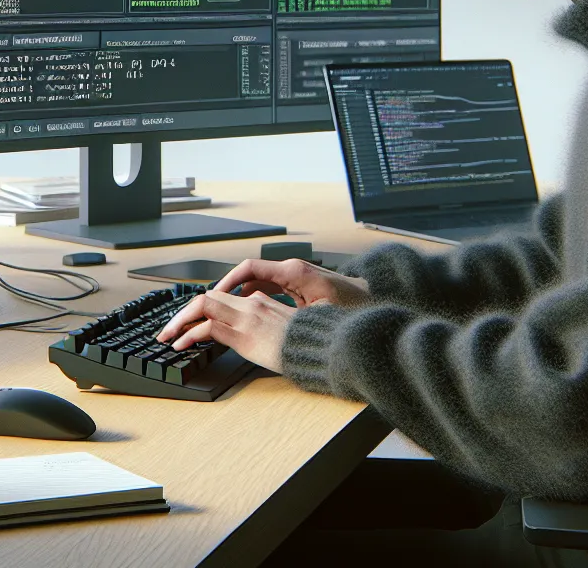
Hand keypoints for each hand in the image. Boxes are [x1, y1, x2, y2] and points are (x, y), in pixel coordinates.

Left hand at [154, 289, 294, 372]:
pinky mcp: (244, 334)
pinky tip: (180, 345)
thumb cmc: (307, 345)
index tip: (187, 323)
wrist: (322, 348)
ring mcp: (246, 318)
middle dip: (182, 313)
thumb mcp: (284, 331)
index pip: (221, 298)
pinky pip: (207, 328)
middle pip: (206, 297)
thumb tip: (252, 336)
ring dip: (179, 322)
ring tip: (167, 337)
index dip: (199, 310)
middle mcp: (251, 304)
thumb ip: (266, 327)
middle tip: (167, 329)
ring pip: (202, 307)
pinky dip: (189, 335)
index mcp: (260, 302)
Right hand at [211, 258, 370, 308]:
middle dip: (229, 290)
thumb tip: (264, 319)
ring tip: (226, 312)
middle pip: (250, 275)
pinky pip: (270, 289)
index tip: (213, 294)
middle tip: (212, 306)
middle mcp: (291, 270)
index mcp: (293, 272)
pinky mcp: (300, 288)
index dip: (228, 281)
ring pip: (259, 283)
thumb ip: (289, 314)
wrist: (375, 301)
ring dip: (241, 295)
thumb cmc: (353, 307)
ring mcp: (295, 278)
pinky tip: (250, 313)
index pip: (250, 269)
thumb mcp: (319, 313)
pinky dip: (256, 298)